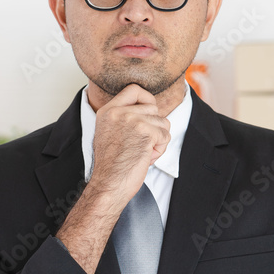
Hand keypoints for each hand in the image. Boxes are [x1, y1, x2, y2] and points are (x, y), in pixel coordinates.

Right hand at [88, 84, 170, 206]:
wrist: (109, 184)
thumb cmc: (111, 166)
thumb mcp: (109, 133)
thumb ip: (124, 118)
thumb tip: (150, 111)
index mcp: (107, 111)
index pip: (134, 89)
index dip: (147, 99)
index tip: (149, 113)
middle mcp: (118, 112)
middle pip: (153, 108)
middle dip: (154, 127)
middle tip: (141, 145)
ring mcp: (131, 120)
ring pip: (163, 123)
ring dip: (158, 140)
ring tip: (142, 153)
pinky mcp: (145, 132)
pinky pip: (165, 136)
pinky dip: (160, 150)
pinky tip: (146, 158)